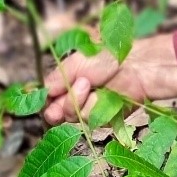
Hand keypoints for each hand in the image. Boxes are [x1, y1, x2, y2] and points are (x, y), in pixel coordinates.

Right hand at [43, 33, 176, 124]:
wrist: (134, 65)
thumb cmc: (105, 58)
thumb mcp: (75, 63)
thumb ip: (56, 79)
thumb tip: (43, 92)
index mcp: (67, 83)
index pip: (48, 99)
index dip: (45, 102)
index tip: (46, 98)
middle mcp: (76, 98)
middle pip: (55, 114)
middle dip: (58, 107)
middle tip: (61, 101)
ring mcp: (89, 109)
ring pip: (72, 116)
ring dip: (77, 100)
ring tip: (89, 83)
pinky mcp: (103, 118)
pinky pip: (90, 118)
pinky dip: (93, 105)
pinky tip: (102, 94)